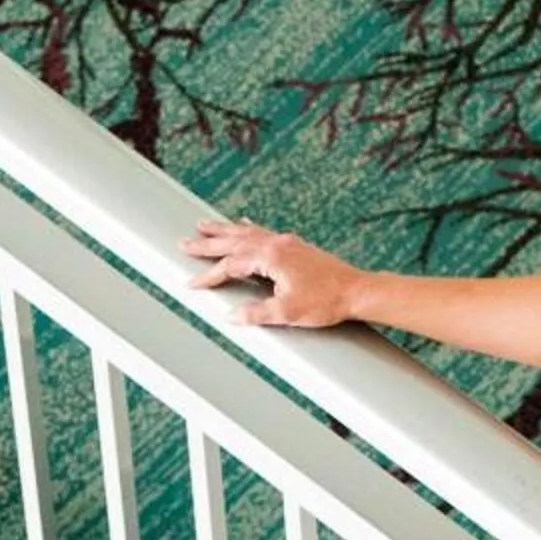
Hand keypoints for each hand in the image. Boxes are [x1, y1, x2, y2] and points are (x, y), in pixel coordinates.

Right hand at [184, 218, 366, 327]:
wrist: (356, 291)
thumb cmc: (325, 302)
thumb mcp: (287, 313)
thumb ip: (255, 313)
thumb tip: (231, 316)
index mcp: (271, 257)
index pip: (231, 265)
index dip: (210, 276)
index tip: (193, 284)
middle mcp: (277, 244)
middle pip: (234, 241)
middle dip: (207, 243)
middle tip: (184, 242)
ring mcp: (287, 242)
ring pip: (247, 232)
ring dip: (224, 230)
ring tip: (204, 225)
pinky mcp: (295, 246)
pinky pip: (263, 231)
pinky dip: (248, 228)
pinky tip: (243, 223)